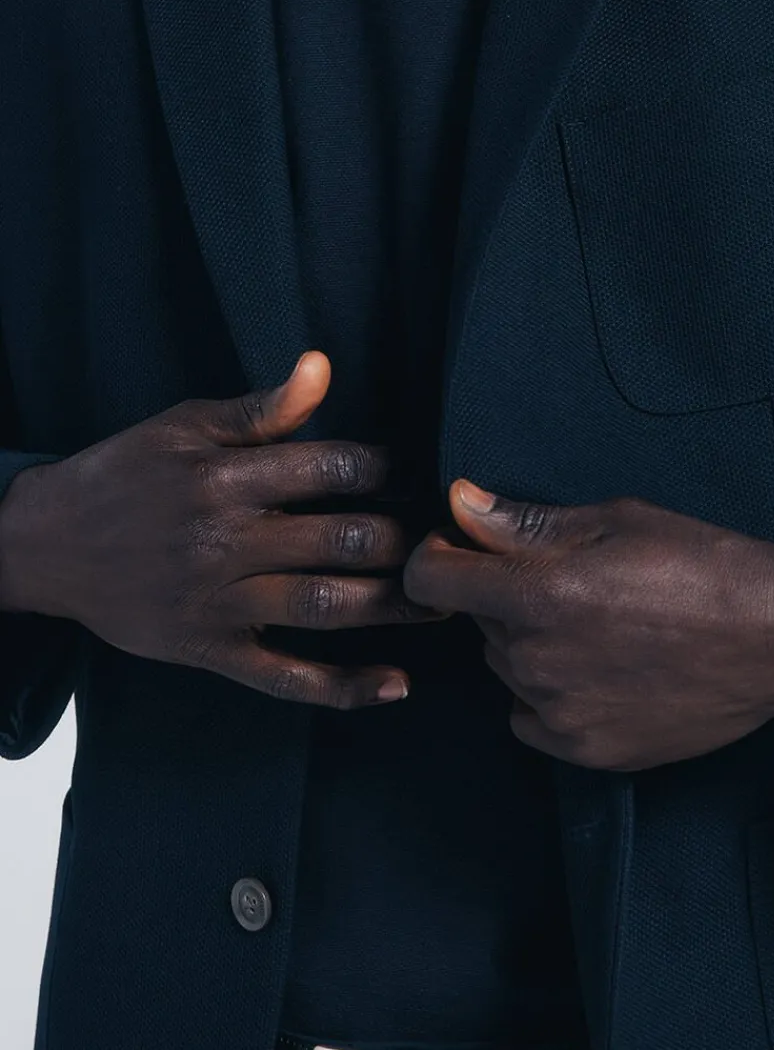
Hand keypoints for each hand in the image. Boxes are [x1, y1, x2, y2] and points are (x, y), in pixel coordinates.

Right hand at [0, 352, 450, 707]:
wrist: (47, 544)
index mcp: (226, 477)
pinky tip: (397, 684)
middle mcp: (227, 541)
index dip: (383, 468)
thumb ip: (262, 408)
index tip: (412, 471)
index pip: (330, 468)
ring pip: (325, 606)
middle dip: (403, 538)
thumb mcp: (186, 425)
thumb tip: (323, 366)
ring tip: (446, 598)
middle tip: (442, 538)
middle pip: (340, 539)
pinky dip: (344, 688)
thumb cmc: (127, 472)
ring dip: (395, 605)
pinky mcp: (210, 652)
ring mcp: (219, 603)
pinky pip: (285, 677)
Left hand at [402, 482, 773, 772]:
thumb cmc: (699, 562)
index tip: (466, 549)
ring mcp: (558, 713)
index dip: (440, 556)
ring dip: (531, 644)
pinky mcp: (585, 751)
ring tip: (602, 624)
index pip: (430, 579)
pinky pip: (532, 717)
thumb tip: (458, 505)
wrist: (773, 638)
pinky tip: (603, 670)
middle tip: (571, 580)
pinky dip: (551, 694)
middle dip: (504, 596)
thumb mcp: (613, 519)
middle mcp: (534, 659)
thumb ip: (524, 522)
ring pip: (508, 668)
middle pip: (477, 622)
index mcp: (535, 594)